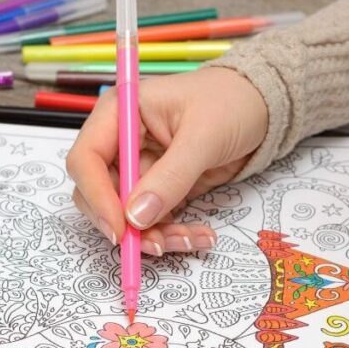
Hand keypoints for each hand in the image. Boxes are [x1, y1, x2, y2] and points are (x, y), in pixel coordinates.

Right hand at [66, 67, 267, 255]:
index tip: (120, 228)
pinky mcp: (157, 189)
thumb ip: (170, 177)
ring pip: (125, 216)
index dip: (96, 197)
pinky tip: (199, 236)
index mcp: (119, 113)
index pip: (86, 159)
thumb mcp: (203, 136)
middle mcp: (120, 142)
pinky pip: (151, 221)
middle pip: (98, 194)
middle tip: (155, 245)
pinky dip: (171, 234)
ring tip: (190, 239)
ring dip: (153, 236)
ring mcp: (137, 168)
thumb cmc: (230, 102)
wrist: (261, 107)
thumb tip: (136, 217)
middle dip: (124, 224)